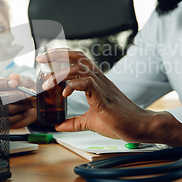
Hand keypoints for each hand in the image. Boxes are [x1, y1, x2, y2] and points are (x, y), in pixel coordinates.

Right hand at [0, 73, 36, 127]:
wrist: (34, 101)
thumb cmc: (26, 88)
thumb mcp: (25, 80)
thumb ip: (20, 79)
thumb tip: (13, 77)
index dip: (1, 84)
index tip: (15, 83)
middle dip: (15, 95)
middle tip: (28, 94)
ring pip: (5, 109)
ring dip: (22, 105)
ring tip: (32, 101)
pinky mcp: (3, 120)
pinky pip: (11, 119)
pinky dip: (23, 114)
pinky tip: (29, 110)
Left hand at [37, 49, 181, 146]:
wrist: (140, 126)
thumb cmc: (120, 122)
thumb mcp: (91, 121)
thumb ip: (75, 122)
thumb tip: (59, 126)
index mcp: (96, 81)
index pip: (78, 60)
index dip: (62, 55)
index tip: (46, 57)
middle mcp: (99, 79)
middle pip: (77, 57)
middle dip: (57, 55)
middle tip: (41, 58)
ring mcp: (102, 86)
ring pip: (80, 68)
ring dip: (60, 73)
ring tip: (47, 83)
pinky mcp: (104, 97)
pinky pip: (87, 83)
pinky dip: (73, 86)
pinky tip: (65, 94)